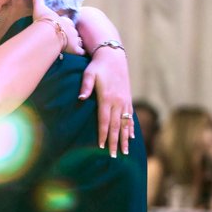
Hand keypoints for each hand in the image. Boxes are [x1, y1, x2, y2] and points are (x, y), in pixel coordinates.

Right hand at [31, 0, 82, 56]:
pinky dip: (80, 52)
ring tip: (71, 46)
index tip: (61, 26)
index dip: (66, 24)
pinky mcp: (74, 49)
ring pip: (79, 41)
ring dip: (76, 43)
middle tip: (65, 38)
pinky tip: (78, 53)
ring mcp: (74, 39)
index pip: (68, 22)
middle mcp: (72, 29)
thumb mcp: (40, 7)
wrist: (47, 33)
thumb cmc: (44, 20)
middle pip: (74, 32)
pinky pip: (81, 51)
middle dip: (71, 35)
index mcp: (65, 21)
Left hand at [78, 42, 132, 157]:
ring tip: (125, 152)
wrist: (113, 56)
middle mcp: (118, 102)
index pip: (104, 120)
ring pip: (125, 124)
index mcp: (107, 98)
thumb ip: (85, 86)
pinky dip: (130, 128)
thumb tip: (81, 97)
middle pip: (116, 126)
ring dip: (124, 139)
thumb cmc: (98, 65)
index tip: (101, 146)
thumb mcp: (89, 73)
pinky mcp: (128, 98)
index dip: (103, 134)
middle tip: (114, 156)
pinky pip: (130, 116)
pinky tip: (131, 137)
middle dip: (114, 142)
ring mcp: (125, 101)